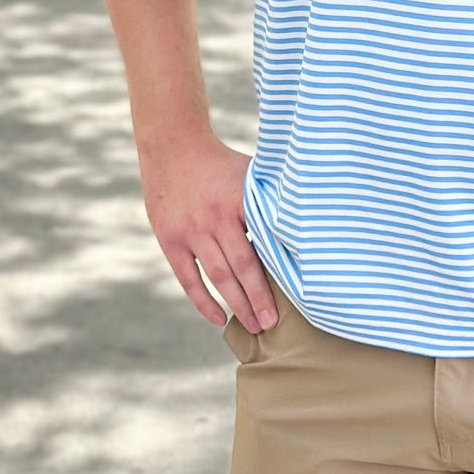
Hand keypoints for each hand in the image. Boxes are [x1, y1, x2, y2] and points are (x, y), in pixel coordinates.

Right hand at [139, 131, 277, 333]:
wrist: (173, 147)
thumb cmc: (221, 163)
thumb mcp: (250, 173)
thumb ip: (270, 198)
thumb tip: (302, 220)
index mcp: (239, 201)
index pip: (263, 243)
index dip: (278, 271)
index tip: (295, 295)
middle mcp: (215, 219)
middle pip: (242, 267)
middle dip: (259, 299)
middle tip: (273, 325)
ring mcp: (191, 232)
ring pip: (218, 277)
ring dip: (236, 305)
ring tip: (253, 327)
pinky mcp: (171, 240)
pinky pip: (189, 279)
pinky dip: (203, 301)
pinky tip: (218, 318)